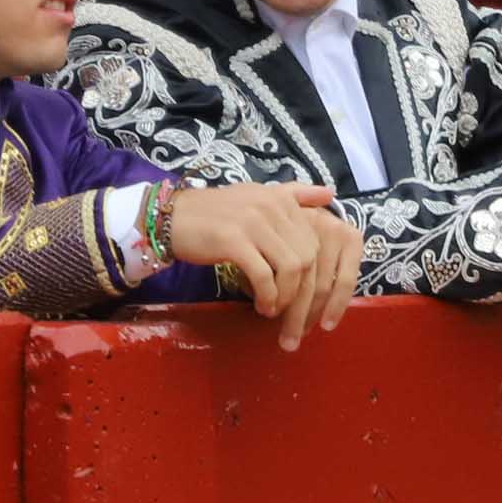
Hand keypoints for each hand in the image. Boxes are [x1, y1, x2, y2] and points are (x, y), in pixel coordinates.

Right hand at [169, 181, 361, 349]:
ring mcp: (252, 222)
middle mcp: (271, 206)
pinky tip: (262, 305)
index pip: (314, 241)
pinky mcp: (233, 241)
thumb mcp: (257, 196)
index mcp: (280, 199)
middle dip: (303, 291)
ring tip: (274, 309)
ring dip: (287, 296)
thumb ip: (294, 195)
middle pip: (306, 257)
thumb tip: (329, 193)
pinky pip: (264, 276)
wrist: (172, 217)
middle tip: (290, 309)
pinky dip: (268, 296)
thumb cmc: (215, 213)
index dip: (313, 274)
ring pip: (290, 267)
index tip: (303, 295)